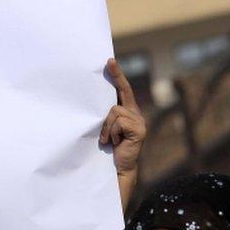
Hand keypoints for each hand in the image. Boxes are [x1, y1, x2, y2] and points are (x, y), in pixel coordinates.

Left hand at [101, 58, 145, 208]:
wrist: (117, 168)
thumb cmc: (108, 149)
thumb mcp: (105, 128)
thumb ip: (105, 116)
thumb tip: (91, 101)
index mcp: (128, 112)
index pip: (123, 90)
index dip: (118, 75)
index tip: (110, 61)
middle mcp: (136, 114)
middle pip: (122, 93)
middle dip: (116, 77)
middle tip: (108, 62)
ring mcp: (139, 121)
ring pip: (114, 111)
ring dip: (106, 126)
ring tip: (107, 139)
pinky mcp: (139, 130)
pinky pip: (118, 121)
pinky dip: (111, 132)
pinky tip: (113, 142)